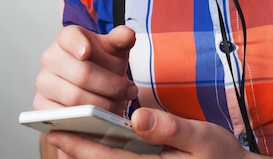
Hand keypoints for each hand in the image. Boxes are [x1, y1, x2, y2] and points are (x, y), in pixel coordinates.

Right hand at [34, 25, 137, 113]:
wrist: (91, 83)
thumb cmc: (101, 62)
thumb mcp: (114, 49)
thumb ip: (122, 39)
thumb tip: (128, 34)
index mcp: (66, 37)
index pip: (70, 37)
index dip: (77, 44)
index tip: (87, 52)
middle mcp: (50, 57)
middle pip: (82, 73)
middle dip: (110, 85)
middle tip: (128, 91)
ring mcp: (43, 82)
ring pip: (74, 98)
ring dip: (102, 105)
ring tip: (120, 105)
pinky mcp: (41, 106)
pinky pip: (63, 117)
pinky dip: (85, 121)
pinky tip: (101, 119)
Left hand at [45, 108, 248, 158]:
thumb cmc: (220, 156)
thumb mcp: (201, 137)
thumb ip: (168, 128)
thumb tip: (136, 116)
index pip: (108, 158)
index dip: (81, 145)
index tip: (58, 130)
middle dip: (76, 148)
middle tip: (52, 129)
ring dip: (88, 150)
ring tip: (67, 131)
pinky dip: (106, 152)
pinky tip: (98, 138)